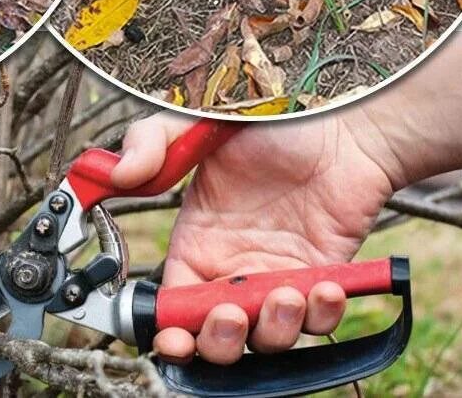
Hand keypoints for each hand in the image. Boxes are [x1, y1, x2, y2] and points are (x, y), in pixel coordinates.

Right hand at [108, 111, 395, 363]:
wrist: (345, 125)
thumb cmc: (274, 120)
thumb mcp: (199, 124)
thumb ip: (149, 141)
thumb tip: (116, 174)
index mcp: (196, 243)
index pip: (172, 305)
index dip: (167, 329)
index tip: (172, 335)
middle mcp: (234, 269)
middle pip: (215, 338)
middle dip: (219, 342)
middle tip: (231, 316)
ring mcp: (279, 278)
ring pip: (266, 339)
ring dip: (272, 330)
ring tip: (285, 294)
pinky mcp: (323, 280)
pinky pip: (318, 321)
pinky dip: (320, 315)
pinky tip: (322, 287)